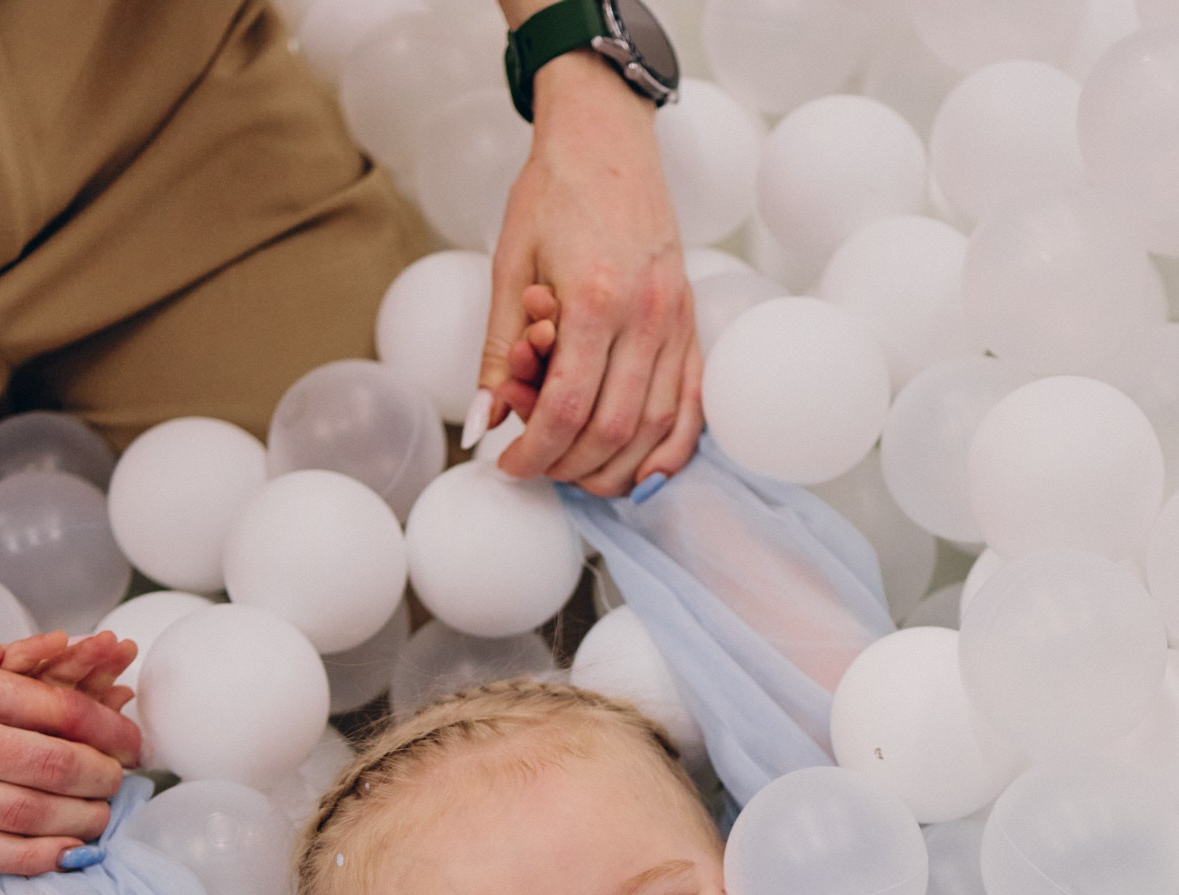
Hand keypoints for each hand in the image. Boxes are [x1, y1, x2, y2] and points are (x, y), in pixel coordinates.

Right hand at [0, 581, 143, 876]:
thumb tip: (50, 670)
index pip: (57, 707)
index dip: (106, 727)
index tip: (130, 738)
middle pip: (50, 763)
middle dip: (101, 778)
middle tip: (125, 783)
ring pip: (18, 811)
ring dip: (75, 821)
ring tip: (102, 822)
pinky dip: (22, 856)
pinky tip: (57, 856)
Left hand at [477, 53, 701, 496]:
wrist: (607, 138)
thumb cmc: (552, 193)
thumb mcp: (508, 266)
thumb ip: (498, 351)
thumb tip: (484, 422)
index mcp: (596, 299)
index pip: (569, 408)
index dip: (536, 451)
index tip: (509, 464)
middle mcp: (647, 316)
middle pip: (615, 430)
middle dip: (571, 465)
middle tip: (538, 468)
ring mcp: (678, 321)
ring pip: (657, 427)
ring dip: (617, 466)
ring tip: (578, 473)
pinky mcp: (693, 322)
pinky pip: (694, 405)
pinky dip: (671, 448)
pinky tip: (643, 473)